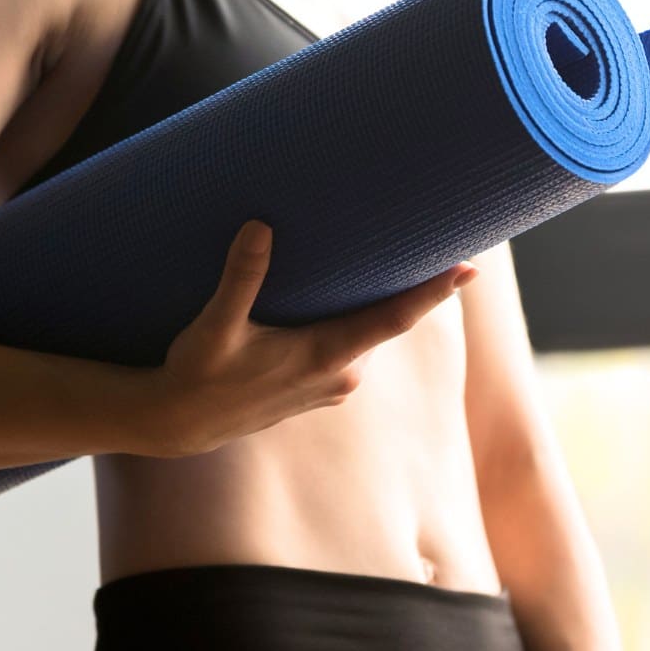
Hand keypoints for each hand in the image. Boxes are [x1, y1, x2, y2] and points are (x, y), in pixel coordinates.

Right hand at [158, 219, 477, 455]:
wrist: (180, 423)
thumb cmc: (198, 374)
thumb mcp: (215, 326)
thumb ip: (242, 278)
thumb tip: (260, 227)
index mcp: (326, 357)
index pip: (394, 319)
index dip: (433, 292)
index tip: (469, 267)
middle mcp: (340, 375)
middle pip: (388, 320)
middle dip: (410, 284)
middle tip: (432, 235)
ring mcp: (333, 384)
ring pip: (368, 333)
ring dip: (377, 301)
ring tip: (392, 255)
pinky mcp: (320, 387)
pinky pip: (353, 345)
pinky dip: (357, 321)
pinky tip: (349, 295)